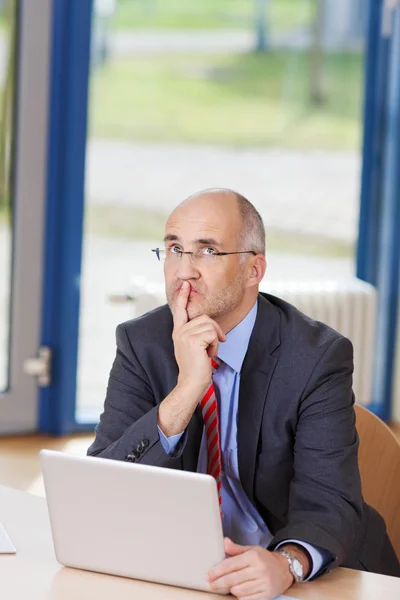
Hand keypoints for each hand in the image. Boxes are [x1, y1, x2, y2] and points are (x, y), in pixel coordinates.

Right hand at [172, 281, 225, 396]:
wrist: (191, 382)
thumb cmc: (195, 367)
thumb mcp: (192, 346)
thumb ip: (195, 333)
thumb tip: (208, 323)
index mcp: (178, 332)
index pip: (180, 311)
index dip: (183, 297)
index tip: (185, 285)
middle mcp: (179, 331)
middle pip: (204, 317)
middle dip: (214, 330)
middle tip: (212, 346)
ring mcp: (185, 335)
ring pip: (210, 325)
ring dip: (215, 339)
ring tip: (207, 352)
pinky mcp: (193, 340)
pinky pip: (212, 333)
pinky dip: (215, 345)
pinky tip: (208, 355)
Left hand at [208, 538, 293, 599]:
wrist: (283, 570)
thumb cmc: (264, 559)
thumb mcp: (251, 550)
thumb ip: (236, 548)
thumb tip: (224, 542)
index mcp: (253, 557)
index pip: (231, 564)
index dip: (218, 570)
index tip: (208, 575)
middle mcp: (259, 570)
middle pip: (233, 579)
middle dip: (219, 582)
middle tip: (211, 584)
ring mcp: (263, 584)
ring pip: (239, 590)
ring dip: (231, 589)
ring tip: (228, 585)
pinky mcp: (266, 595)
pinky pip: (247, 599)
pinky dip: (240, 596)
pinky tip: (238, 591)